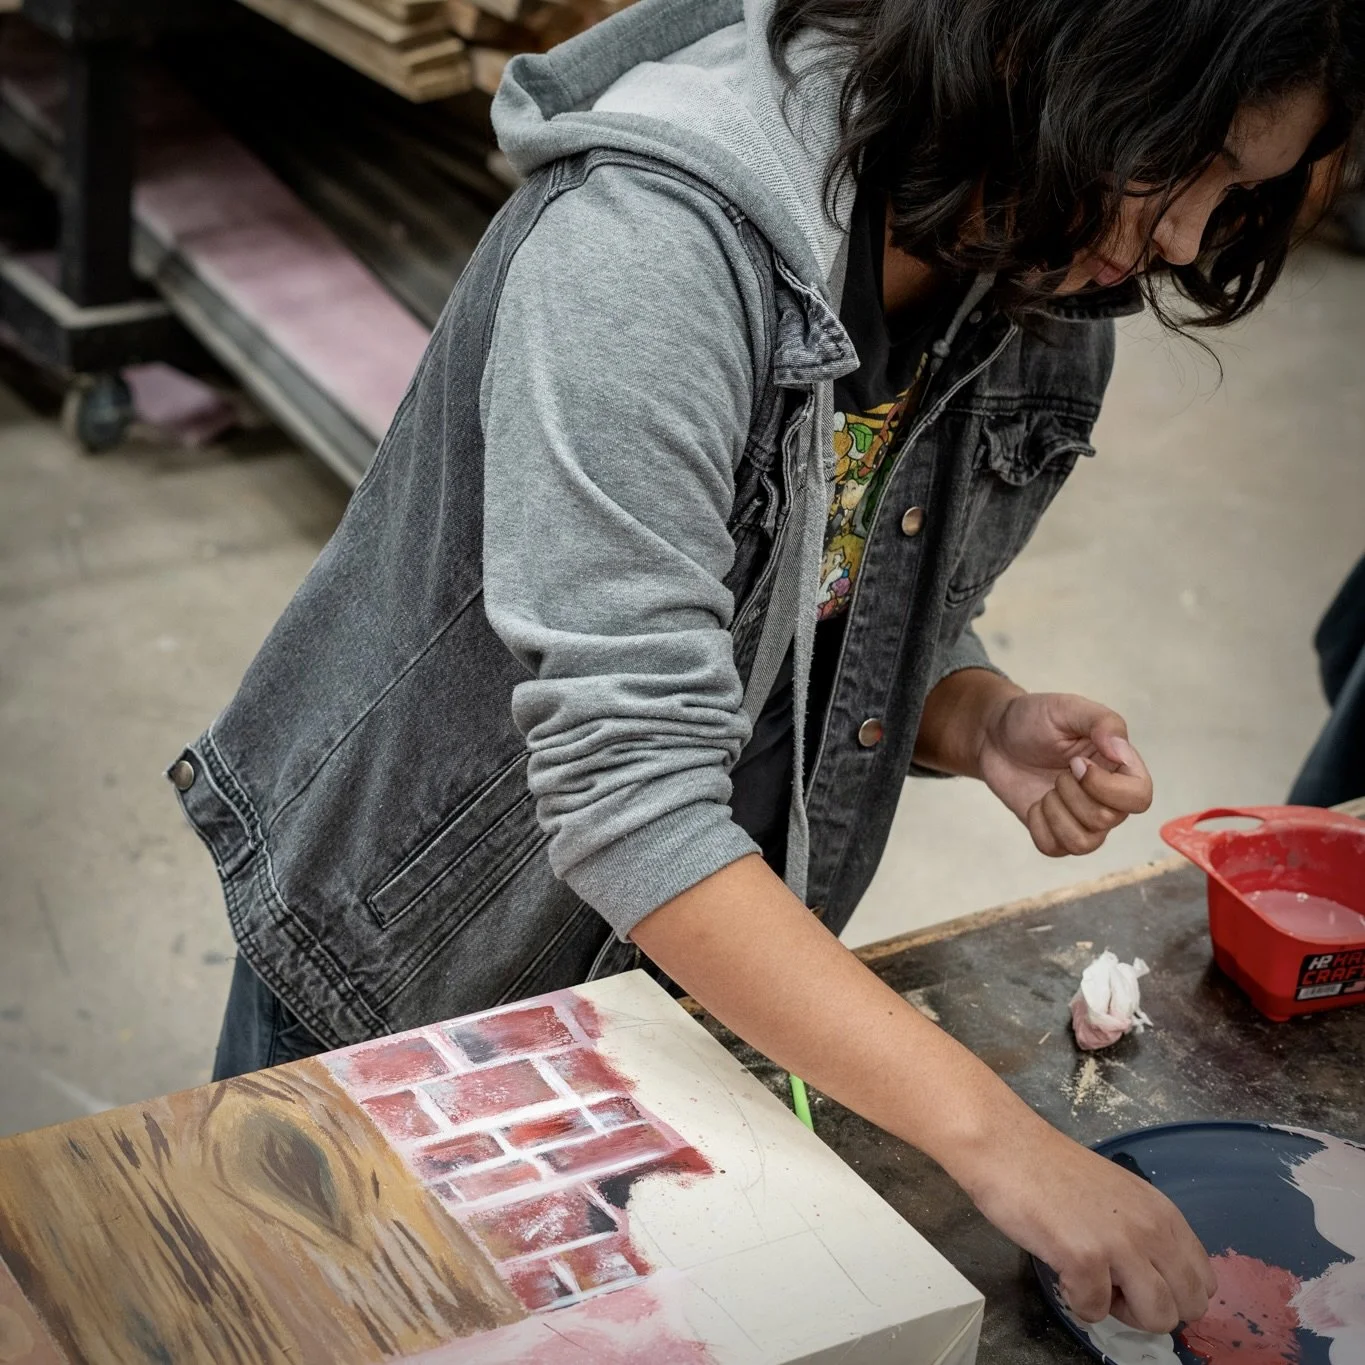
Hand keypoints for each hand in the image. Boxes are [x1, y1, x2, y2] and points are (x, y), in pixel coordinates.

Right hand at [962, 1119, 1216, 1332]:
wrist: (1008, 1147)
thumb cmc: (1053, 1170)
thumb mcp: (1119, 1196)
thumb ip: (1145, 1231)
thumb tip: (1157, 1278)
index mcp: (1164, 1213)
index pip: (1204, 1281)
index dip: (1173, 1292)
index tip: (1138, 1280)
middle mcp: (1153, 1229)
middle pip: (1188, 1307)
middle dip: (1152, 1309)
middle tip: (1113, 1285)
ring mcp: (1120, 1245)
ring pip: (1157, 1319)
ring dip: (1121, 1312)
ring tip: (1089, 1280)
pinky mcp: (1084, 1258)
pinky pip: (1095, 1312)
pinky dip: (1076, 1301)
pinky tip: (1060, 1269)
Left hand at [977, 692, 1152, 856]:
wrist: (994, 734)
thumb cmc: (1035, 718)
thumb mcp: (1069, 708)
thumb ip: (1103, 722)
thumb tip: (1121, 752)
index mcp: (1118, 768)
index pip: (1139, 797)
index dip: (1107, 787)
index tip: (1077, 763)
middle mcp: (1107, 798)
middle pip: (1107, 820)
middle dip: (1072, 794)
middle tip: (1058, 772)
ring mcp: (1080, 818)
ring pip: (1083, 842)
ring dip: (1056, 813)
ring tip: (1047, 790)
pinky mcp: (1053, 830)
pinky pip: (1054, 848)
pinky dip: (1039, 826)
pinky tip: (1035, 803)